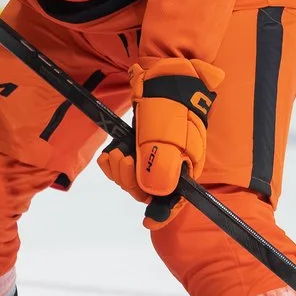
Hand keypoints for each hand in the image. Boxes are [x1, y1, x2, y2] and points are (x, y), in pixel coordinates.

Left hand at [97, 58, 222, 224]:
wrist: (166, 74)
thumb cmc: (170, 104)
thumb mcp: (167, 135)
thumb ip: (160, 164)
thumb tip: (153, 192)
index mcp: (185, 167)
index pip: (174, 200)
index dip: (161, 213)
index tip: (148, 222)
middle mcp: (172, 165)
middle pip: (148, 190)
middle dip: (130, 180)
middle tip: (123, 159)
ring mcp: (156, 155)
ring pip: (134, 178)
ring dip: (119, 170)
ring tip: (116, 152)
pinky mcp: (141, 145)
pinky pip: (125, 165)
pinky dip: (114, 163)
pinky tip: (110, 154)